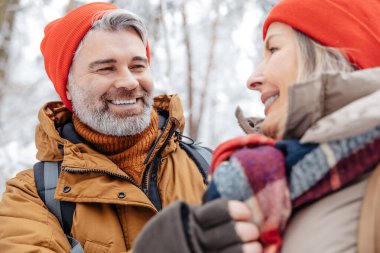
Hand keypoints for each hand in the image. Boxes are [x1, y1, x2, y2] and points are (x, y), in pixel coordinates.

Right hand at [133, 199, 262, 252]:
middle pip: (229, 232)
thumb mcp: (187, 214)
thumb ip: (204, 203)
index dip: (233, 210)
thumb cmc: (181, 231)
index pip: (216, 211)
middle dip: (246, 230)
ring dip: (249, 248)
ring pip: (232, 252)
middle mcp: (196, 238)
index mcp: (192, 219)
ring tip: (256, 245)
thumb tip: (215, 178)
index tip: (245, 211)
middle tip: (253, 230)